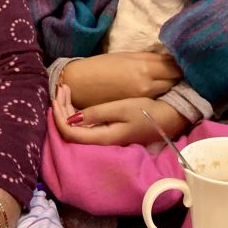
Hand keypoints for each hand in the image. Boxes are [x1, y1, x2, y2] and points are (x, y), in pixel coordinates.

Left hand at [52, 86, 188, 145]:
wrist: (169, 118)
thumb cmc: (147, 112)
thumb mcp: (122, 109)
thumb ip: (97, 114)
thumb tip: (71, 120)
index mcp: (102, 137)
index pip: (69, 132)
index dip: (58, 115)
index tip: (58, 94)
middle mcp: (101, 141)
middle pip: (70, 129)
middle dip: (61, 108)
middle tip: (62, 87)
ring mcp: (105, 137)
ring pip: (77, 127)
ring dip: (68, 109)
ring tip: (67, 90)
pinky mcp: (109, 130)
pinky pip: (85, 124)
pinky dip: (78, 111)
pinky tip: (77, 99)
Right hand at [62, 52, 181, 108]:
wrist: (81, 85)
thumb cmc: (100, 66)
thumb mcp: (125, 56)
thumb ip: (147, 58)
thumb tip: (166, 58)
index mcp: (144, 67)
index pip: (173, 66)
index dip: (181, 62)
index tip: (186, 59)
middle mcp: (148, 84)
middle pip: (175, 79)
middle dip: (180, 74)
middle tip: (184, 69)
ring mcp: (144, 97)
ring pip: (168, 90)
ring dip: (172, 84)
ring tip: (175, 79)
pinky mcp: (138, 107)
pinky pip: (157, 98)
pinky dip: (162, 93)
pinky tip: (162, 90)